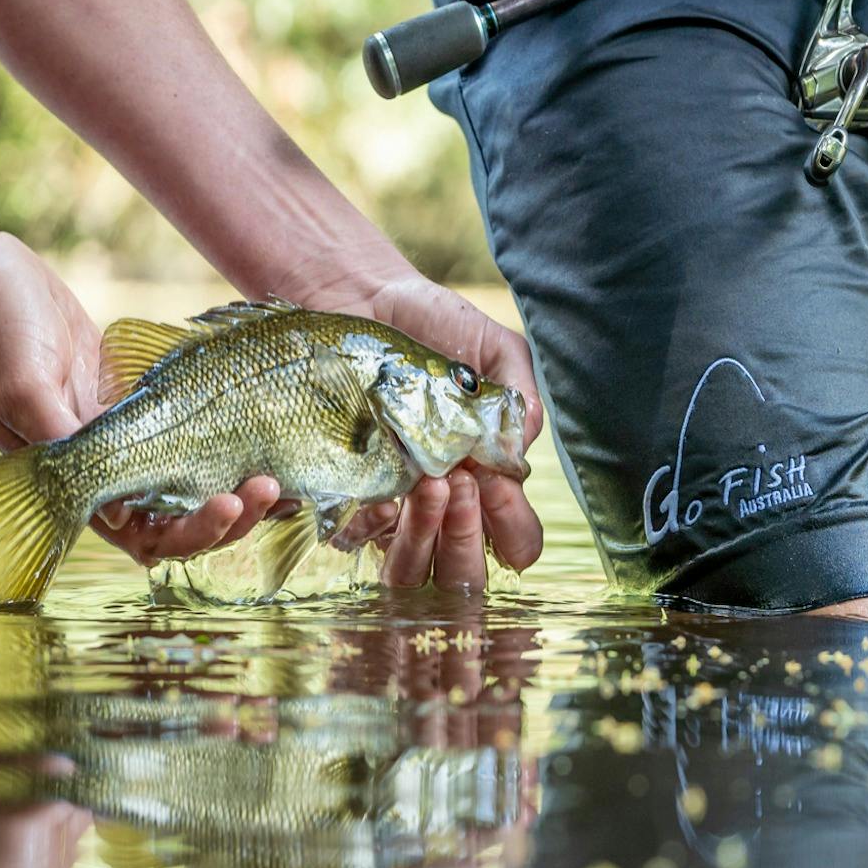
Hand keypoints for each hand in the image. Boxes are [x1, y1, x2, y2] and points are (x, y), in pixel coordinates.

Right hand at [0, 228, 282, 564]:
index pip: (142, 537)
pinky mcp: (142, 399)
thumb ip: (59, 444)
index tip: (225, 503)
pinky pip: (193, 429)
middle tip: (270, 489)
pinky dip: (229, 438)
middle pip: (180, 519)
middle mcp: (107, 470)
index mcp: (73, 486)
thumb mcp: (21, 386)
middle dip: (230, 516)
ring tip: (275, 469)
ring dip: (236, 482)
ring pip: (194, 479)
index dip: (189, 534)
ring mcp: (129, 434)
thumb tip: (113, 511)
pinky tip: (265, 428)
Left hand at [304, 269, 545, 589]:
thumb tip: (522, 442)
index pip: (516, 537)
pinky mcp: (345, 494)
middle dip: (466, 538)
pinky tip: (375, 493)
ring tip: (423, 486)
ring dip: (420, 537)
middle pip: (464, 568)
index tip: (494, 483)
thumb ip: (517, 393)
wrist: (363, 300)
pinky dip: (367, 525)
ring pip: (409, 565)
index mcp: (487, 478)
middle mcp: (444, 503)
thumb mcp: (493, 349)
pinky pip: (353, 538)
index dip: (512, 524)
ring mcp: (394, 505)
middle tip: (458, 484)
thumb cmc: (436, 325)